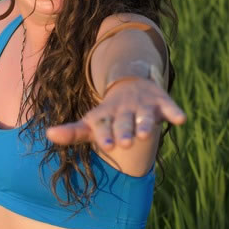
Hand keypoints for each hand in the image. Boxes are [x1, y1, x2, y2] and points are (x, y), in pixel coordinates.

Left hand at [45, 78, 186, 147]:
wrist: (130, 83)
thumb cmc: (109, 113)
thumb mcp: (92, 121)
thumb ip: (73, 132)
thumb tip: (48, 135)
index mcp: (106, 115)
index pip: (103, 126)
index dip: (105, 134)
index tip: (107, 146)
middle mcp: (124, 109)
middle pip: (123, 121)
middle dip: (123, 131)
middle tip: (123, 143)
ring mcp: (143, 105)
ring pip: (145, 115)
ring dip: (145, 123)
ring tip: (146, 134)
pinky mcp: (160, 101)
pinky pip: (169, 106)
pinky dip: (174, 112)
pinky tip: (181, 120)